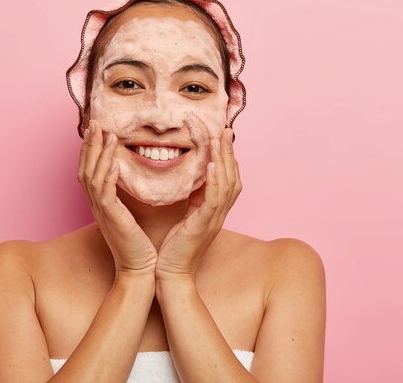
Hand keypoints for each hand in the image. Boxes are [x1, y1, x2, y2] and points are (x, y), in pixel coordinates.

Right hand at [78, 120, 157, 275]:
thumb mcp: (130, 215)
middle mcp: (96, 205)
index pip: (89, 170)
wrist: (140, 270)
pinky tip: (114, 160)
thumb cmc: (139, 244)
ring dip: (99, 153)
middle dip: (89, 144)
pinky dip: (107, 173)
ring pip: (91, 176)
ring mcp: (101, 212)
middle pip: (84, 168)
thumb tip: (131, 178)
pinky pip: (104, 192)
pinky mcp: (111, 218)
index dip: (91, 149)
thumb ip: (126, 196)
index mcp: (101, 204)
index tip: (98, 130)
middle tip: (95, 122)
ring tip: (107, 134)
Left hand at [155, 128, 241, 280]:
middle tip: (224, 128)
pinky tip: (210, 165)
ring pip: (226, 184)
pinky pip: (213, 200)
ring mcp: (214, 219)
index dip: (226, 156)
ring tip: (218, 139)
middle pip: (232, 176)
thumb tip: (194, 176)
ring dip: (223, 159)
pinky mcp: (204, 225)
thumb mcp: (187, 215)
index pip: (227, 177)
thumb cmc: (175, 246)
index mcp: (215, 209)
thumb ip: (194, 197)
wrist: (171, 273)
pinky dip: (213, 181)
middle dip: (228, 151)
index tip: (221, 134)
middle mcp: (219, 212)